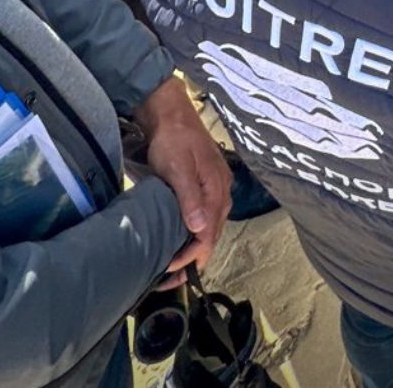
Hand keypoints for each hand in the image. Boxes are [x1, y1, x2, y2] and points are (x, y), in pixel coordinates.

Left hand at [134, 75, 231, 283]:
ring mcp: (218, 188)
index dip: (191, 258)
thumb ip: (189, 197)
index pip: (209, 235)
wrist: (172, 114)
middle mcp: (222, 192)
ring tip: (175, 264)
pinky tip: (184, 238)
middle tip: (170, 279)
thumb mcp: (178, 168)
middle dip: (194, 260)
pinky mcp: (209, 185)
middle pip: (213, 235)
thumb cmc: (173, 140)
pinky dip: (197, 233)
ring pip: (211, 227)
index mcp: (217, 190)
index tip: (169, 270)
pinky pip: (208, 217)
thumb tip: (199, 228)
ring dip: (196, 248)